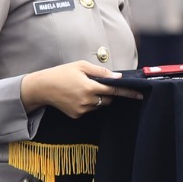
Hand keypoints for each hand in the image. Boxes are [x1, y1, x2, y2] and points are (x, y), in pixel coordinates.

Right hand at [20, 60, 144, 119]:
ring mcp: (82, 110)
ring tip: (81, 89)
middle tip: (95, 84)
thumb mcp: (81, 66)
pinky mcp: (77, 116)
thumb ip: (101, 72)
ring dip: (97, 98)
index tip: (140, 94)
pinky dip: (88, 104)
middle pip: (108, 99)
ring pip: (99, 105)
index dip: (128, 92)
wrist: (42, 87)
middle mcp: (87, 101)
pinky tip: (76, 96)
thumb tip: (117, 77)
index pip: (114, 90)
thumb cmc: (61, 73)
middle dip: (107, 93)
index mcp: (89, 87)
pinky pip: (89, 110)